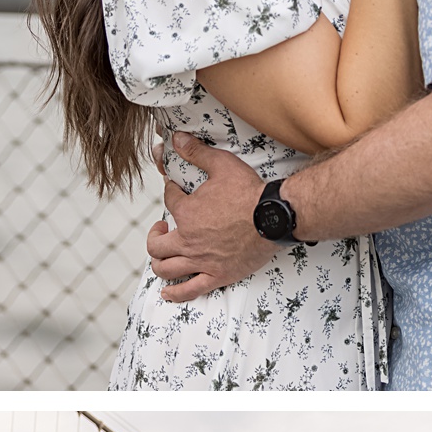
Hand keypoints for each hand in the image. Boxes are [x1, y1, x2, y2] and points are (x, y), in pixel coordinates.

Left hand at [146, 133, 276, 300]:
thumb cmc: (250, 192)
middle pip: (156, 244)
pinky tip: (168, 293)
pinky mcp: (217, 275)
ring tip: (165, 254)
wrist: (275, 217)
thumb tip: (176, 138)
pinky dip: (175, 293)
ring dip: (160, 262)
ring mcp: (201, 260)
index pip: (168, 200)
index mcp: (186, 212)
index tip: (178, 190)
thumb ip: (197, 152)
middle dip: (156, 235)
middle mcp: (188, 239)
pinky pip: (189, 290)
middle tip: (165, 228)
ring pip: (166, 268)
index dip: (171, 192)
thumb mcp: (222, 164)